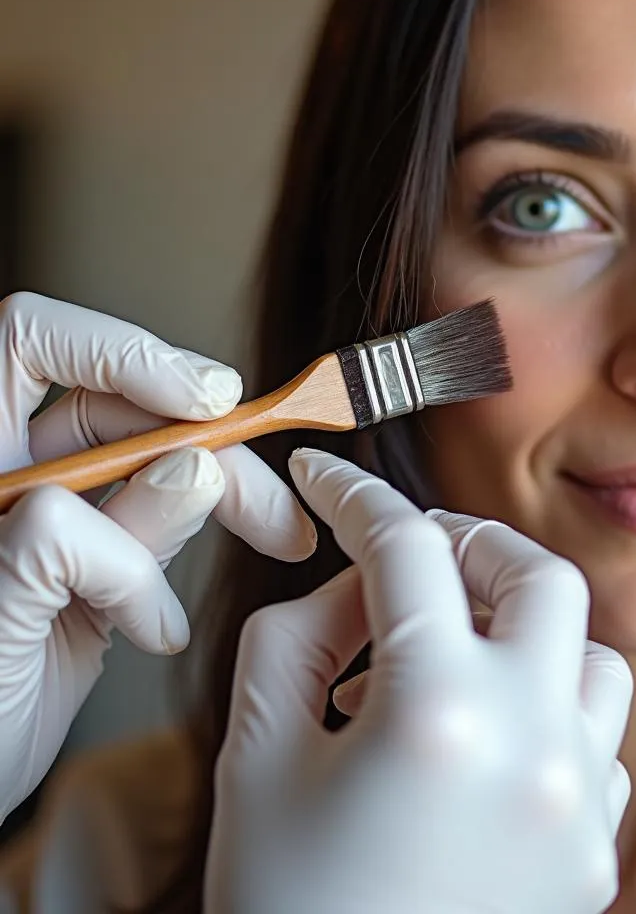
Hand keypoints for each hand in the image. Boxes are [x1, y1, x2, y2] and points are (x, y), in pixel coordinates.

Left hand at [0, 292, 315, 823]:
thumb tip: (192, 471)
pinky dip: (168, 581)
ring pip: (153, 464)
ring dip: (221, 501)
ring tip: (274, 539)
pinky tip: (158, 627)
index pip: (32, 343)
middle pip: (122, 408)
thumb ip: (73, 544)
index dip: (122, 352)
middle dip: (211, 445)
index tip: (206, 402)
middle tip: (272, 492)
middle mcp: (6, 472)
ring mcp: (48, 518)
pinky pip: (152, 535)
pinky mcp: (83, 562)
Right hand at [206, 448, 631, 913]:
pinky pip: (596, 737)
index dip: (357, 497)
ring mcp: (582, 803)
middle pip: (540, 576)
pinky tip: (486, 738)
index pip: (404, 552)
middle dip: (472, 545)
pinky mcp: (598, 851)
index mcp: (438, 715)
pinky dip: (547, 708)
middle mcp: (535, 746)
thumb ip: (300, 636)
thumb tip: (360, 581)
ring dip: (523, 629)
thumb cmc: (283, 910)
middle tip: (412, 556)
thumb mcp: (257, 757)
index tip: (330, 481)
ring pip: (590, 655)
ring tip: (454, 652)